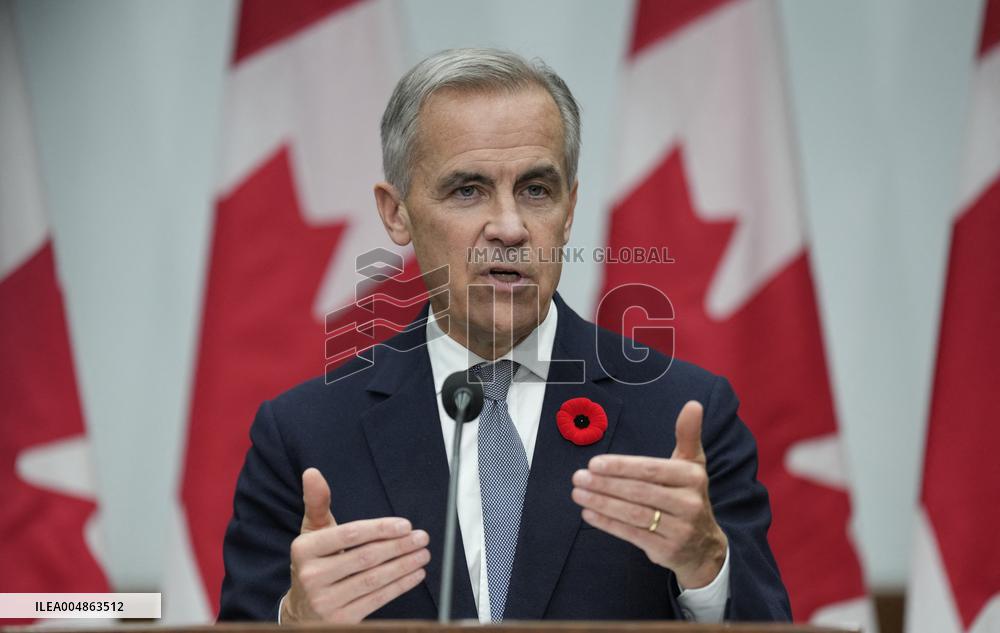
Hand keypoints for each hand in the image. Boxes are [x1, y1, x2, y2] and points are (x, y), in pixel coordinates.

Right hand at [281, 468, 429, 622]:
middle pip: (365, 557)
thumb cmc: (314, 562)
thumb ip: (317, 502)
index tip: (405, 525)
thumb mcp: (311, 532)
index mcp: (304, 549)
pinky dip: (399, 586)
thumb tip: (313, 472)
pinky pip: (377, 599)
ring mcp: (325, 602)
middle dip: (398, 546)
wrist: (302, 609)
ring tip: (422, 554)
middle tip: (421, 537)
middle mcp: (311, 576)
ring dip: (404, 565)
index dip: (380, 529)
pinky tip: (414, 574)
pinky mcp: (340, 621)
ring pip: (374, 579)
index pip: (349, 535)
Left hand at [570, 400, 727, 587]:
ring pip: (633, 513)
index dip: (621, 467)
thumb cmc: (688, 495)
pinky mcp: (666, 550)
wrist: (703, 546)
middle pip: (639, 492)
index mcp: (692, 477)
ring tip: (578, 493)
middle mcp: (689, 503)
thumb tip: (692, 404)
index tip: (594, 463)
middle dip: (605, 484)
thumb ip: (688, 435)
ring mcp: (679, 529)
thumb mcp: (692, 465)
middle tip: (578, 477)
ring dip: (601, 502)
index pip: (651, 470)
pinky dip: (607, 523)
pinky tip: (589, 512)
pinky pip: (631, 534)